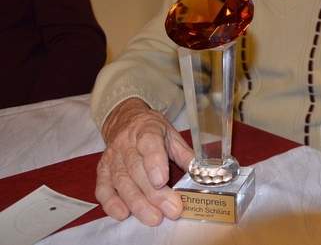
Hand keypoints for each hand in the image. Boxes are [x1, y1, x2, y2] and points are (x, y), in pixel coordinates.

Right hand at [95, 98, 192, 225]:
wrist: (125, 121)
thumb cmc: (152, 130)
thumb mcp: (171, 135)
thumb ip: (185, 154)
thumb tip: (200, 173)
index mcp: (147, 130)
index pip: (149, 144)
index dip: (154, 163)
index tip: (162, 181)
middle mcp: (126, 144)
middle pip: (137, 170)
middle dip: (154, 193)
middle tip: (171, 209)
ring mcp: (112, 158)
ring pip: (122, 182)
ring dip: (137, 203)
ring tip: (154, 217)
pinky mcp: (102, 170)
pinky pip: (103, 189)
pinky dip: (112, 203)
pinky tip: (124, 214)